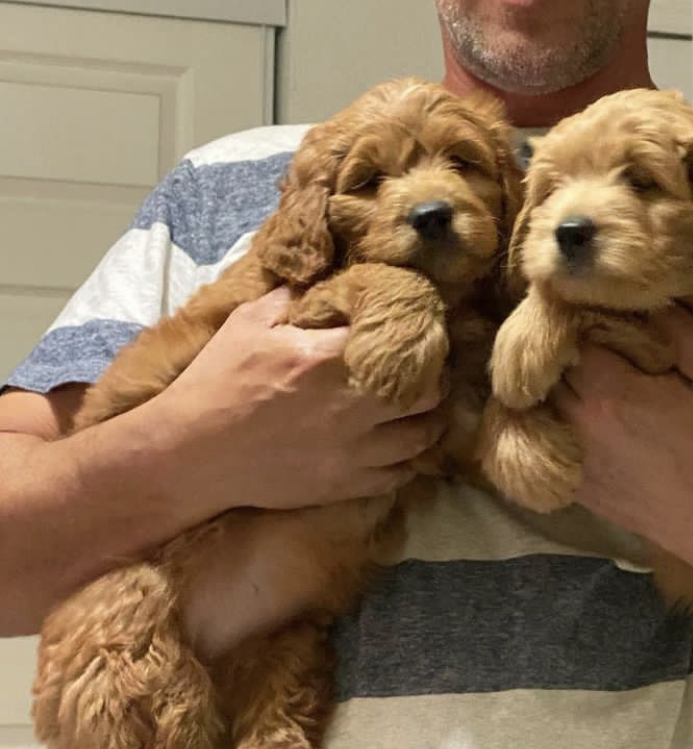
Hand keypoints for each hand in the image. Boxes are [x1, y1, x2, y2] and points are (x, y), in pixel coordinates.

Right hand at [154, 287, 445, 511]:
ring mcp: (350, 450)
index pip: (398, 337)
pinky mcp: (343, 484)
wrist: (188, 455)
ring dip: (430, 418)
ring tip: (427, 406)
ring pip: (421, 435)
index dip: (415, 330)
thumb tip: (320, 278)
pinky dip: (409, 459)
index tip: (418, 325)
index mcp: (326, 358)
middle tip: (430, 367)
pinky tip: (403, 445)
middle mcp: (349, 404)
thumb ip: (290, 298)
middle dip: (434, 376)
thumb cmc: (215, 383)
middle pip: (427, 389)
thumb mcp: (247, 324)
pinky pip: (399, 475)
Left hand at [555, 306, 692, 551]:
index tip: (585, 307)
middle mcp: (579, 423)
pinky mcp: (575, 486)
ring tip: (567, 370)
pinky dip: (548, 422)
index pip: (567, 338)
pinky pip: (544, 443)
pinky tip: (568, 412)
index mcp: (609, 391)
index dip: (574, 319)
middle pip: (544, 371)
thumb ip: (680, 329)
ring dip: (548, 385)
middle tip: (574, 334)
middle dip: (556, 349)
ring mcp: (573, 458)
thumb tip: (649, 296)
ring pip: (538, 407)